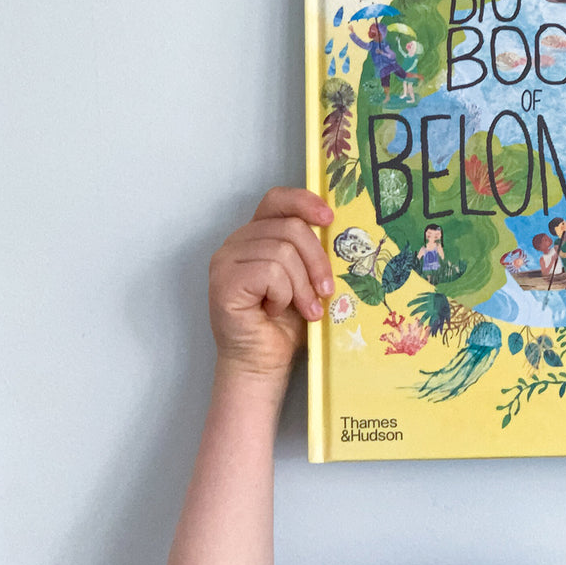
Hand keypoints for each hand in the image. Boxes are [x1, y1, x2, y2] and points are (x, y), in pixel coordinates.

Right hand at [207, 188, 333, 380]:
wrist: (264, 364)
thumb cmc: (287, 325)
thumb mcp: (307, 279)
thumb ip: (312, 252)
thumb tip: (342, 231)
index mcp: (257, 235)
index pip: (277, 200)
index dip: (305, 202)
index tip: (330, 219)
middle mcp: (236, 242)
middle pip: (290, 227)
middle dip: (317, 261)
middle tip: (326, 292)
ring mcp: (225, 261)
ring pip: (282, 252)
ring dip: (302, 286)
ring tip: (305, 309)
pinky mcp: (223, 281)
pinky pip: (270, 272)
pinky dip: (284, 295)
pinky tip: (277, 312)